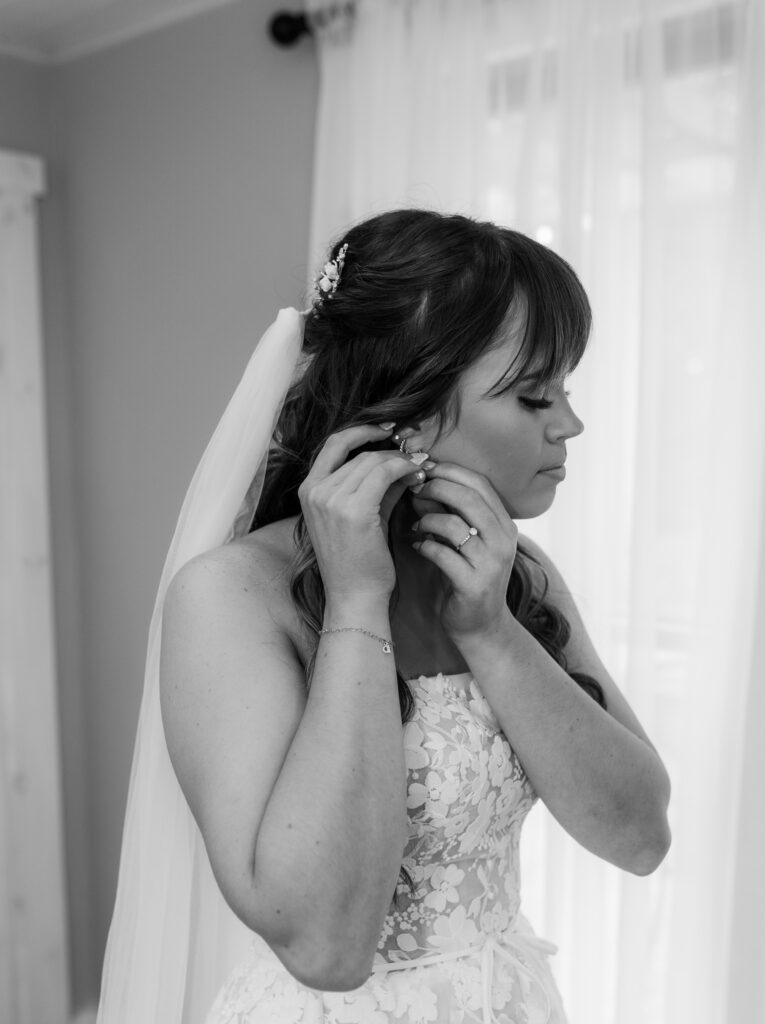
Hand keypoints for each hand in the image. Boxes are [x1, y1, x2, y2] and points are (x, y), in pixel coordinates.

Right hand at [298, 424, 427, 601]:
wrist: (355, 596)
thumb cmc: (359, 560)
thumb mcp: (362, 514)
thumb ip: (375, 484)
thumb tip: (401, 457)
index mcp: (308, 490)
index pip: (335, 444)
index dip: (363, 431)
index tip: (389, 431)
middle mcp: (315, 491)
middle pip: (360, 453)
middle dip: (391, 451)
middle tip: (416, 454)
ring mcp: (331, 500)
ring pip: (374, 461)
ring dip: (401, 462)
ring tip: (420, 470)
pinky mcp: (353, 510)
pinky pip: (384, 473)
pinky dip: (404, 470)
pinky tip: (418, 478)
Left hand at [410, 463, 518, 639]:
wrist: (481, 626)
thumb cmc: (468, 576)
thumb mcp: (467, 540)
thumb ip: (452, 513)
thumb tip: (423, 482)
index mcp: (504, 524)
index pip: (480, 483)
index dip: (451, 471)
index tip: (425, 468)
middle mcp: (503, 540)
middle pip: (469, 498)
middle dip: (436, 488)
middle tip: (414, 490)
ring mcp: (491, 563)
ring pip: (455, 525)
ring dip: (427, 519)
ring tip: (416, 524)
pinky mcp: (474, 585)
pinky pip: (443, 555)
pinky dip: (425, 546)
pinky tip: (418, 546)